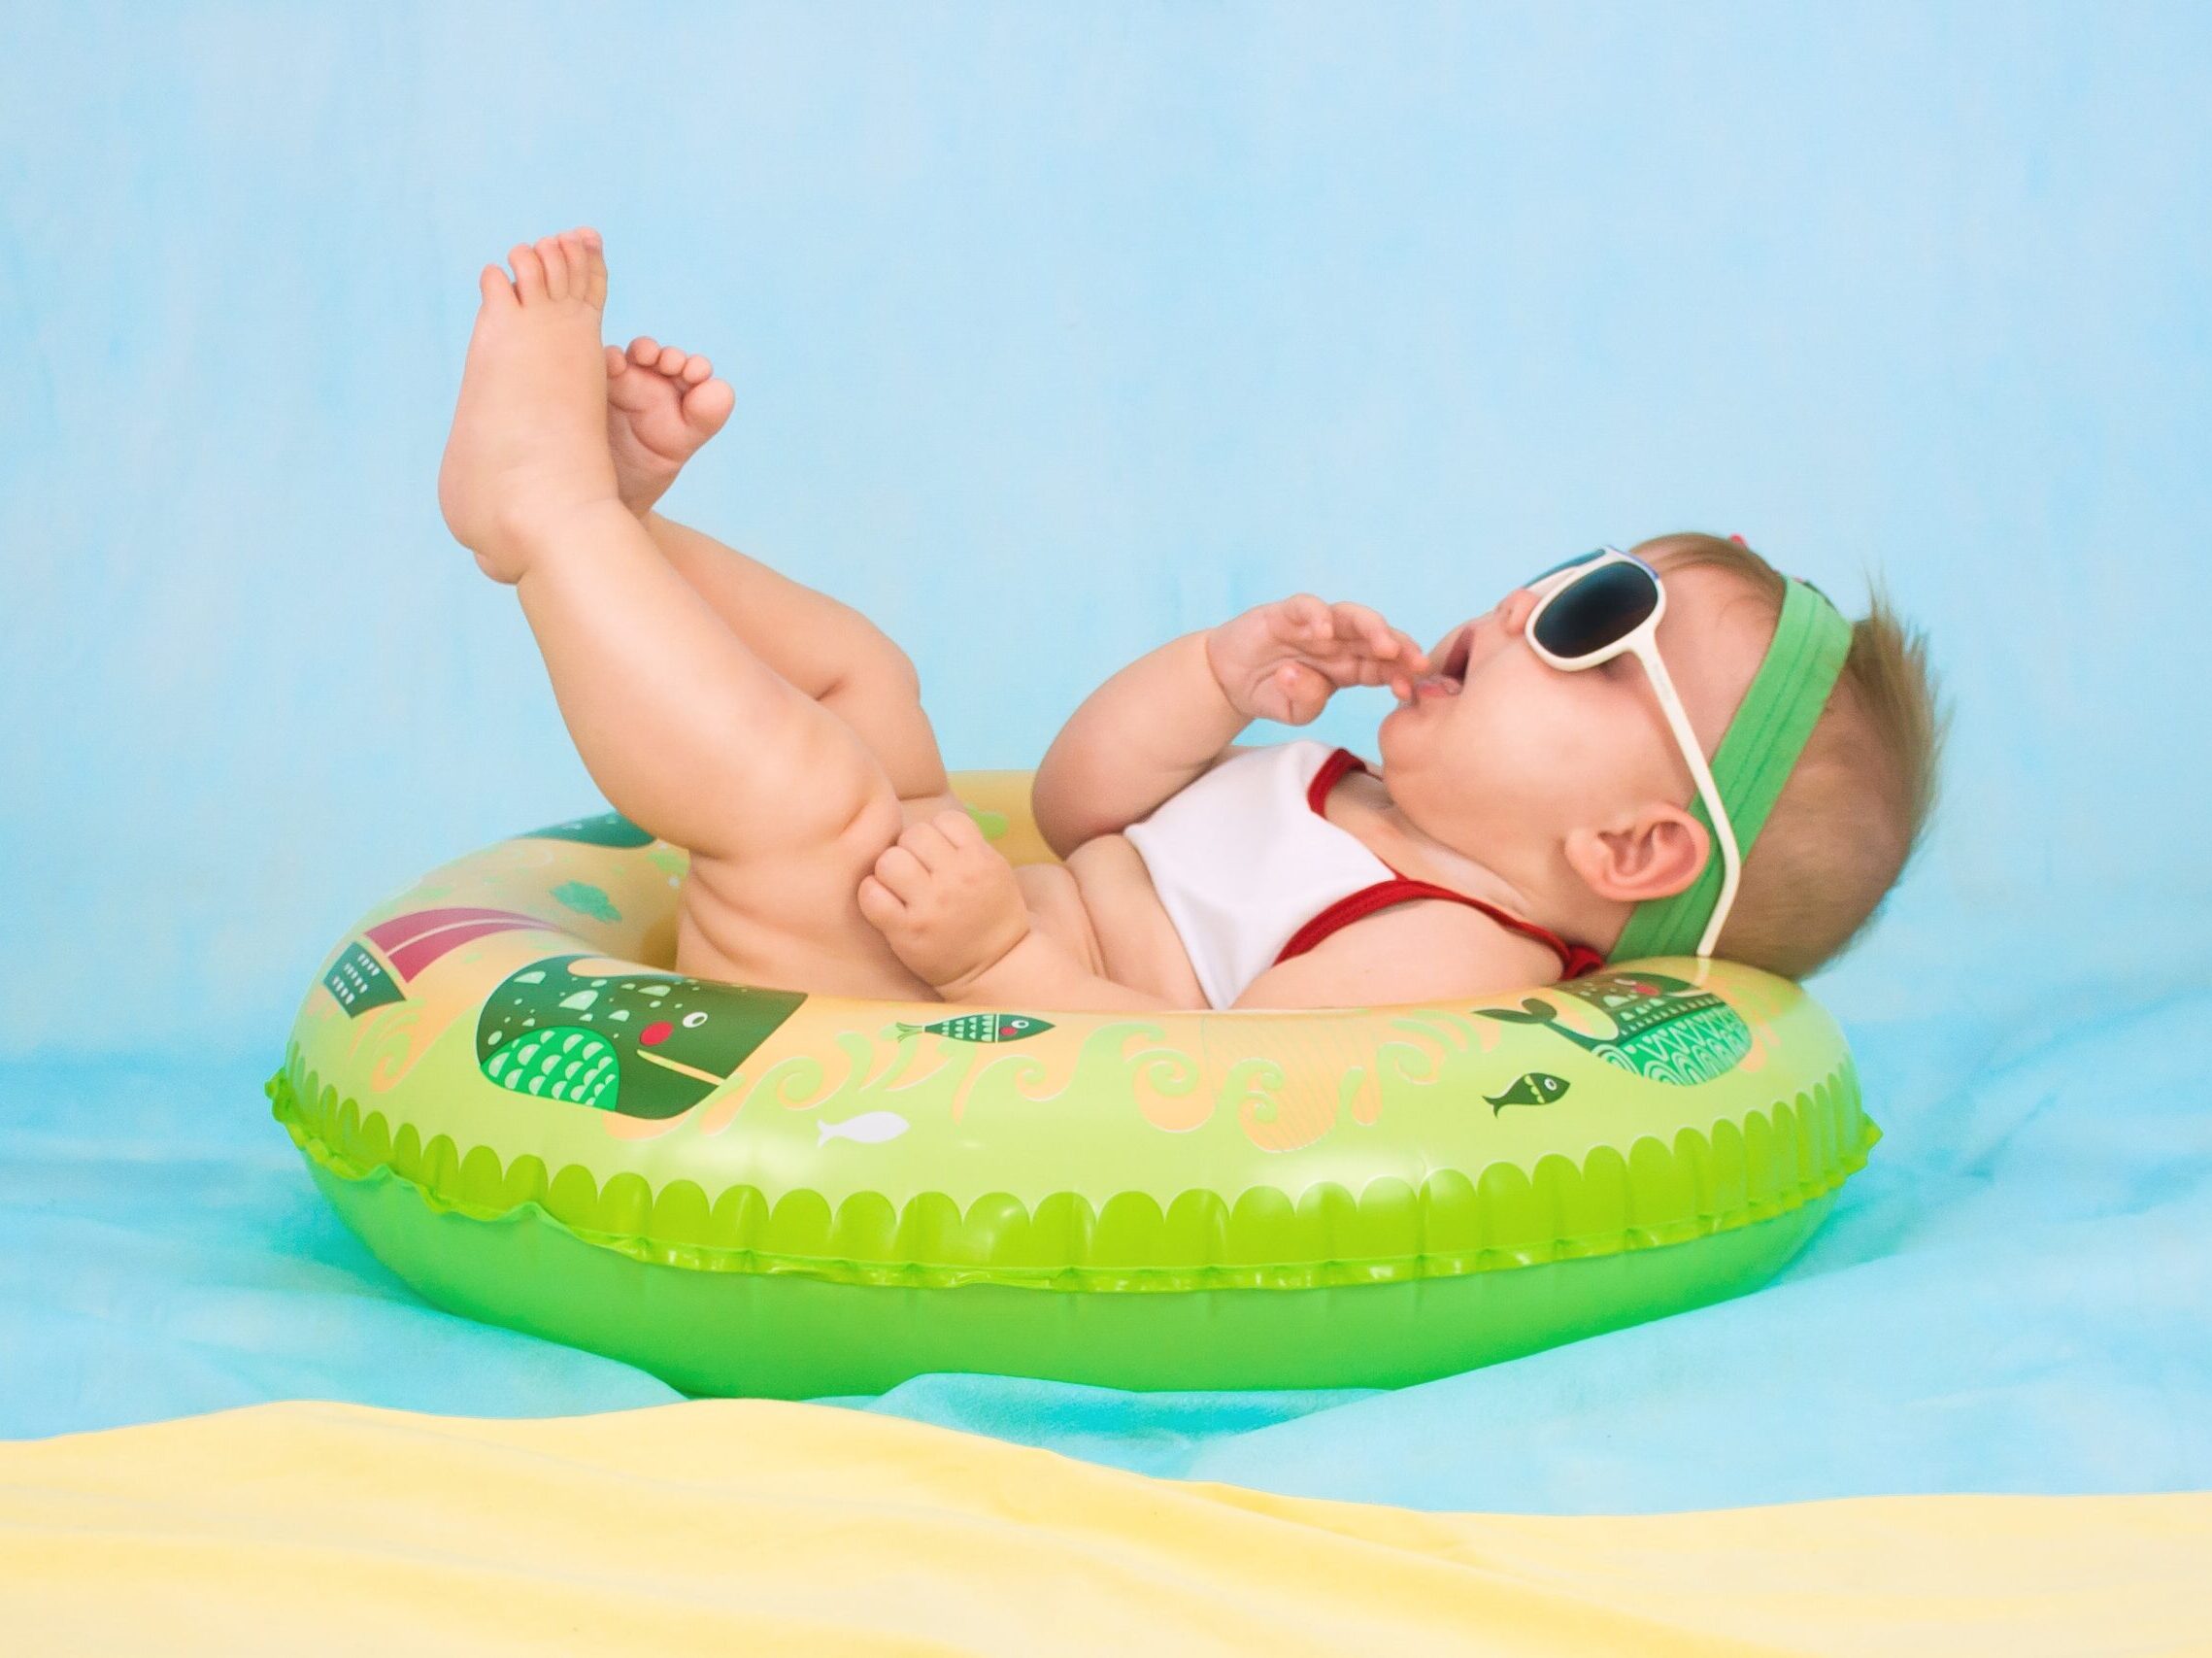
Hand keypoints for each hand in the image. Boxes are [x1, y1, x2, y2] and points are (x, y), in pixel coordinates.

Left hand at [857, 809, 1033, 994]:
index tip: (941, 855)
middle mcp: (957, 879)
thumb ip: (967, 845)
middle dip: (911, 849)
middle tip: (917, 872)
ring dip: (890, 870)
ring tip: (901, 887)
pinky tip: (885, 904)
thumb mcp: (996, 871)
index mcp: (981, 860)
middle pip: (914, 834)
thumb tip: (928, 824)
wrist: (996, 968)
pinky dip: (872, 894)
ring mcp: (931, 905)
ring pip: (889, 859)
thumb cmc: (991, 915)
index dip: (939, 834)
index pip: (946, 820)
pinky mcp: (907, 931)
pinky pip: (871, 894)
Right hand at [1205, 595, 1431, 724]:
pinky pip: (1307, 607)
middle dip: (1401, 648)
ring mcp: (1315, 625)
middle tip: (1416, 662)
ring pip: (1352, 616)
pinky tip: (1323, 632)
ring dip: (1373, 628)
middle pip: (1377, 638)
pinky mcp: (1286, 613)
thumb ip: (1308, 701)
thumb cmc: (1270, 693)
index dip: (1400, 674)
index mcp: (1349, 667)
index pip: (1384, 666)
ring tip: (1385, 645)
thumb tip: (1310, 678)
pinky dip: (1317, 616)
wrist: (1228, 681)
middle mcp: (1339, 642)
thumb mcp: (1294, 712)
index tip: (1410, 690)